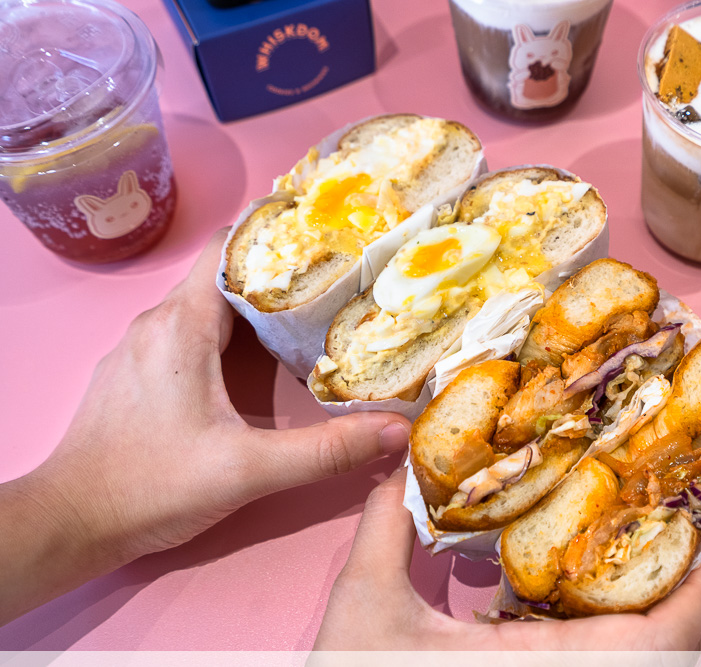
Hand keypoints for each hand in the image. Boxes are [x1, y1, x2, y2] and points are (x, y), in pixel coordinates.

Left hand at [0, 228, 409, 623]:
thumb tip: (395, 431)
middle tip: (333, 287)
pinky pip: (185, 333)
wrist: (71, 522)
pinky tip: (250, 364)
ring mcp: (140, 348)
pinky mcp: (134, 373)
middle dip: (277, 278)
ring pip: (204, 306)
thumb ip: (325, 451)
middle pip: (224, 276)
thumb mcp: (247, 470)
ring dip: (251, 310)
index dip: (275, 239)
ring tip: (304, 322)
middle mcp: (156, 323)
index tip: (324, 245)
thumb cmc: (150, 486)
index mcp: (181, 324)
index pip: (228, 247)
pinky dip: (223, 335)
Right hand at [314, 466, 700, 650]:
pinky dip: (631, 626)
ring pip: (646, 660)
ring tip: (673, 544)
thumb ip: (389, 526)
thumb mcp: (365, 606)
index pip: (661, 641)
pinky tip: (609, 587)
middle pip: (672, 650)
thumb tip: (401, 458)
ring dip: (673, 607)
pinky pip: (609, 661)